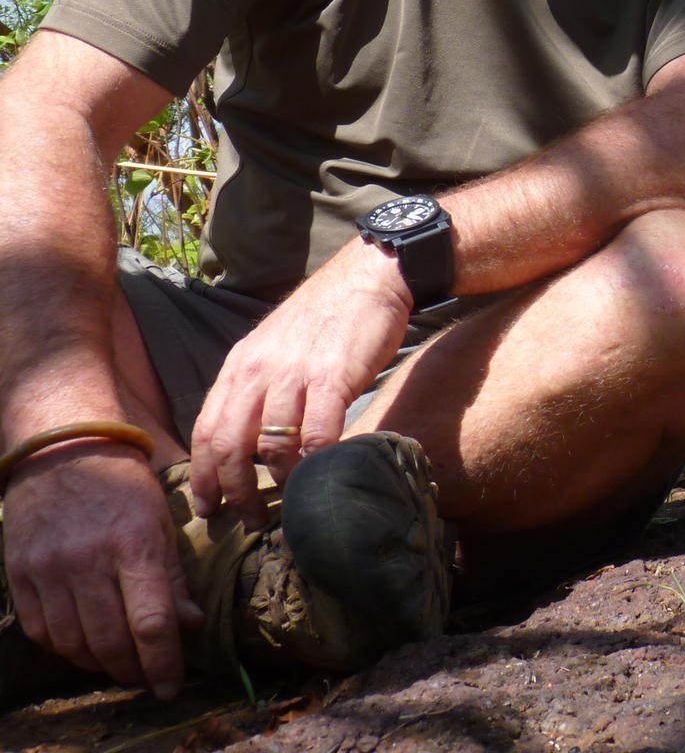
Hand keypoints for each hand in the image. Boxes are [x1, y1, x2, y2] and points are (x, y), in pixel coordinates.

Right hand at [3, 441, 199, 696]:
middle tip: (148, 679)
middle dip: (133, 670)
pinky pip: (41, 630)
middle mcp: (88, 561)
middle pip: (110, 641)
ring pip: (74, 644)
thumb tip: (187, 627)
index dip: (163, 663)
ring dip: (99, 664)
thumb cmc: (124, 484)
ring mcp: (48, 569)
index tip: (171, 686)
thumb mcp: (163, 520)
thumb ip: (173, 576)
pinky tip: (84, 647)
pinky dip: (64, 648)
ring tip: (120, 666)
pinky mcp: (20, 574)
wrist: (63, 450)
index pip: (151, 622)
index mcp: (134, 544)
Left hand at [189, 241, 411, 526]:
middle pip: (229, 444)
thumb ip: (258, 388)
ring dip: (276, 484)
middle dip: (233, 491)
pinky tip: (322, 477)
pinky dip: (315, 463)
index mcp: (239, 366)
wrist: (366, 277)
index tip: (209, 508)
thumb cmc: (325, 318)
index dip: (203, 476)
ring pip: (271, 444)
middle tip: (247, 520)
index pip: (206, 430)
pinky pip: (317, 433)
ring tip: (287, 506)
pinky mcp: (332, 377)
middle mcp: (258, 370)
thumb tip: (250, 441)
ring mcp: (294, 373)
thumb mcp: (275, 348)